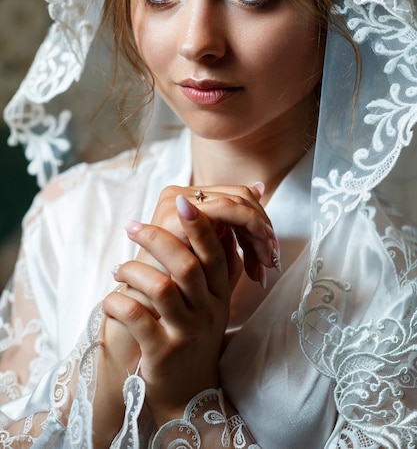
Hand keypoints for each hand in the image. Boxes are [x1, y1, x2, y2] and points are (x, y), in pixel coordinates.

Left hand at [103, 197, 238, 424]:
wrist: (188, 391)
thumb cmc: (192, 333)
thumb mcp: (210, 300)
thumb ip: (211, 263)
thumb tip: (213, 218)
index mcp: (219, 293)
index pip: (215, 251)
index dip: (199, 224)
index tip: (179, 200)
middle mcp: (208, 310)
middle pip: (188, 265)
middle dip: (159, 238)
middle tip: (132, 225)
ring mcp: (187, 333)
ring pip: (162, 288)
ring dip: (134, 270)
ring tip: (118, 268)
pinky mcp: (163, 353)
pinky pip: (138, 319)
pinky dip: (118, 302)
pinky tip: (110, 299)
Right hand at [137, 183, 278, 282]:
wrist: (150, 311)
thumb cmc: (182, 287)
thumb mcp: (215, 254)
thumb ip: (238, 226)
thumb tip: (261, 187)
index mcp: (189, 201)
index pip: (235, 198)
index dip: (259, 223)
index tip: (270, 255)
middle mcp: (181, 194)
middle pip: (238, 197)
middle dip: (262, 228)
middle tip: (271, 260)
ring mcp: (176, 201)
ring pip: (236, 201)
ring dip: (258, 232)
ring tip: (265, 261)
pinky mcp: (177, 214)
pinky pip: (225, 210)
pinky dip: (249, 229)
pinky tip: (256, 256)